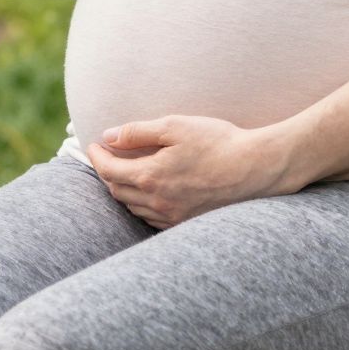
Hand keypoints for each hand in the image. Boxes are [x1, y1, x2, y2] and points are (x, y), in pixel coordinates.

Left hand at [86, 116, 295, 228]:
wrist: (255, 169)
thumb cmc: (218, 142)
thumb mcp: (175, 126)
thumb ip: (138, 132)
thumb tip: (109, 136)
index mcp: (150, 176)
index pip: (109, 170)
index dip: (97, 157)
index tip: (93, 145)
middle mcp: (157, 201)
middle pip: (117, 190)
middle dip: (107, 173)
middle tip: (105, 157)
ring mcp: (171, 216)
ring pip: (133, 207)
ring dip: (123, 190)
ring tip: (124, 173)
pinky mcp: (185, 223)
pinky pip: (152, 218)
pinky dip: (142, 204)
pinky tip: (148, 193)